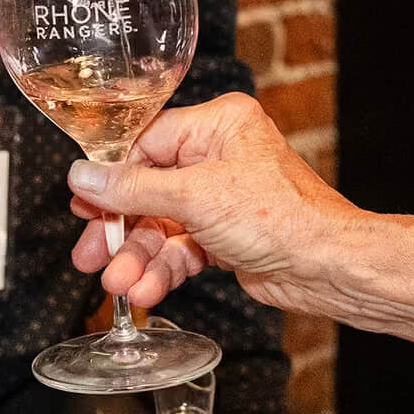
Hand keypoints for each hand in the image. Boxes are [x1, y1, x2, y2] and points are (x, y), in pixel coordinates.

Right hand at [65, 92, 365, 316]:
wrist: (328, 269)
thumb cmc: (282, 217)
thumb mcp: (195, 197)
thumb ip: (133, 189)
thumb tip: (84, 176)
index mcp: (217, 124)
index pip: (147, 143)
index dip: (113, 178)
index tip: (85, 202)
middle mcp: (217, 155)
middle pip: (149, 188)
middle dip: (122, 228)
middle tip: (90, 252)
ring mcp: (221, 197)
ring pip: (163, 224)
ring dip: (140, 256)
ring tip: (119, 284)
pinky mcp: (225, 234)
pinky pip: (182, 247)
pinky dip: (164, 269)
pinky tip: (146, 288)